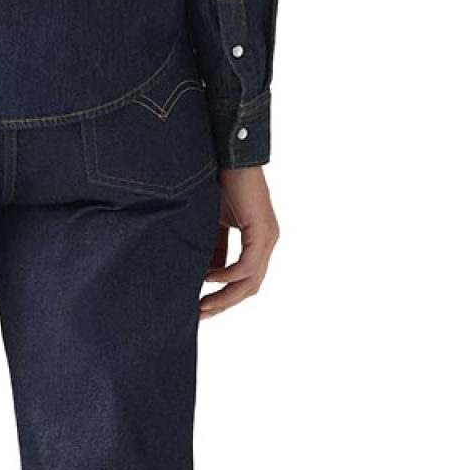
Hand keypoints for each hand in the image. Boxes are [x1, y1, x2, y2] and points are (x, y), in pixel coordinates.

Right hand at [200, 165, 278, 318]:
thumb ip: (213, 247)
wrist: (229, 154)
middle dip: (224, 303)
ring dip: (226, 296)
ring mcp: (267, 238)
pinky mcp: (262, 232)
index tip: (201, 306)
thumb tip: (204, 273)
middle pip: (249, 286)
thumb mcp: (213, 222)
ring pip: (250, 281)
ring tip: (203, 305)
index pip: (244, 278)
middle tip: (201, 315)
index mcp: (257, 240)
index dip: (224, 295)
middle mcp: (267, 242)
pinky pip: (247, 266)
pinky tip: (209, 278)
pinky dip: (228, 276)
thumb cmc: (220, 181)